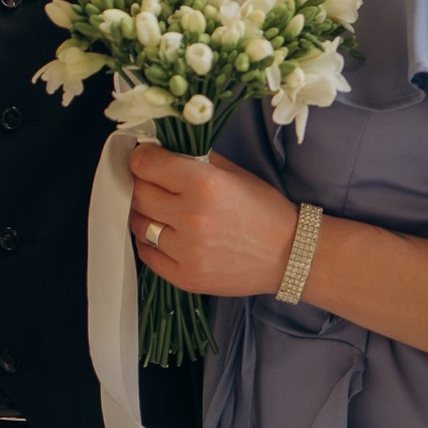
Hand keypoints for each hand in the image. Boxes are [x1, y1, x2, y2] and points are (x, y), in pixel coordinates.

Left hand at [130, 144, 299, 297]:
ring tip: (160, 210)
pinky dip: (151, 243)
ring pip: (138, 224)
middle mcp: (191, 217)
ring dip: (144, 214)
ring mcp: (187, 251)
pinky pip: (148, 255)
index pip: (145, 164)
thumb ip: (192, 160)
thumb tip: (158, 150)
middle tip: (151, 183)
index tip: (147, 160)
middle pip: (137, 193)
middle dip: (141, 184)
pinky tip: (164, 234)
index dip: (142, 158)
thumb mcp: (230, 172)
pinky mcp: (186, 278)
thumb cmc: (262, 207)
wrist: (289, 254)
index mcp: (203, 184)